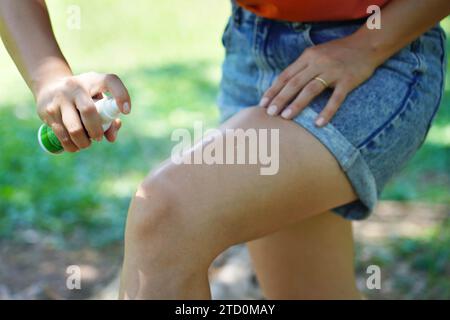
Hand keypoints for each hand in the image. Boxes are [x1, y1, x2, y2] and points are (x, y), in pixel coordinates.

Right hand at [36, 72, 130, 151]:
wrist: (50, 86)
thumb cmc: (83, 96)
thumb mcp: (97, 99)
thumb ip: (109, 117)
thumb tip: (111, 137)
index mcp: (93, 80)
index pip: (110, 81)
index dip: (121, 96)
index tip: (126, 111)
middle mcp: (75, 87)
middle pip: (89, 111)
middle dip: (96, 130)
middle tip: (98, 137)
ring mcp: (60, 98)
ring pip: (75, 128)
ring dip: (84, 142)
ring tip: (86, 143)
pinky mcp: (48, 111)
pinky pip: (62, 135)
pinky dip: (71, 146)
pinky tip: (75, 146)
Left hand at [259, 37, 378, 126]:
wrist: (368, 44)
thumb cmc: (338, 52)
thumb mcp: (317, 54)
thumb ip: (302, 67)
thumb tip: (282, 86)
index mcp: (308, 56)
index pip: (286, 75)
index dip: (273, 90)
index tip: (263, 104)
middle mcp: (318, 62)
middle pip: (294, 83)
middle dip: (280, 99)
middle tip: (270, 114)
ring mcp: (333, 71)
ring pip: (311, 89)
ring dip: (297, 104)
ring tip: (286, 117)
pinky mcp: (348, 80)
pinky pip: (336, 98)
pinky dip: (327, 111)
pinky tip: (318, 124)